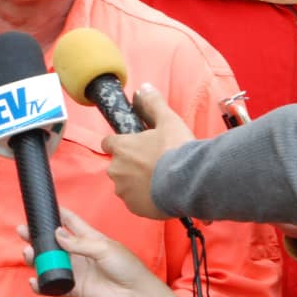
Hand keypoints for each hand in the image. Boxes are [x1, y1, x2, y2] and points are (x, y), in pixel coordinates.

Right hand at [19, 209, 155, 296]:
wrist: (134, 293)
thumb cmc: (125, 266)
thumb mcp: (104, 248)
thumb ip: (80, 242)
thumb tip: (57, 233)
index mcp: (88, 238)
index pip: (69, 221)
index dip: (56, 213)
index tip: (41, 206)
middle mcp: (77, 253)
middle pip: (53, 242)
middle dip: (37, 236)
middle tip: (23, 231)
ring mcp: (74, 270)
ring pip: (49, 262)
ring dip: (36, 258)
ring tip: (29, 254)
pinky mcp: (73, 287)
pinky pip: (53, 285)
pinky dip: (41, 284)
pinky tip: (34, 280)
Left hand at [101, 83, 193, 218]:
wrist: (189, 182)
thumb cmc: (177, 150)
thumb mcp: (168, 121)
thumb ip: (153, 104)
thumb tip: (143, 88)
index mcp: (121, 147)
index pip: (108, 142)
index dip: (120, 143)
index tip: (134, 145)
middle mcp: (117, 169)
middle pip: (118, 165)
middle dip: (131, 165)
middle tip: (154, 163)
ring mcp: (124, 190)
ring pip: (125, 185)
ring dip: (137, 183)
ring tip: (160, 180)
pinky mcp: (134, 208)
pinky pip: (135, 202)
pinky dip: (145, 199)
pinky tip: (161, 193)